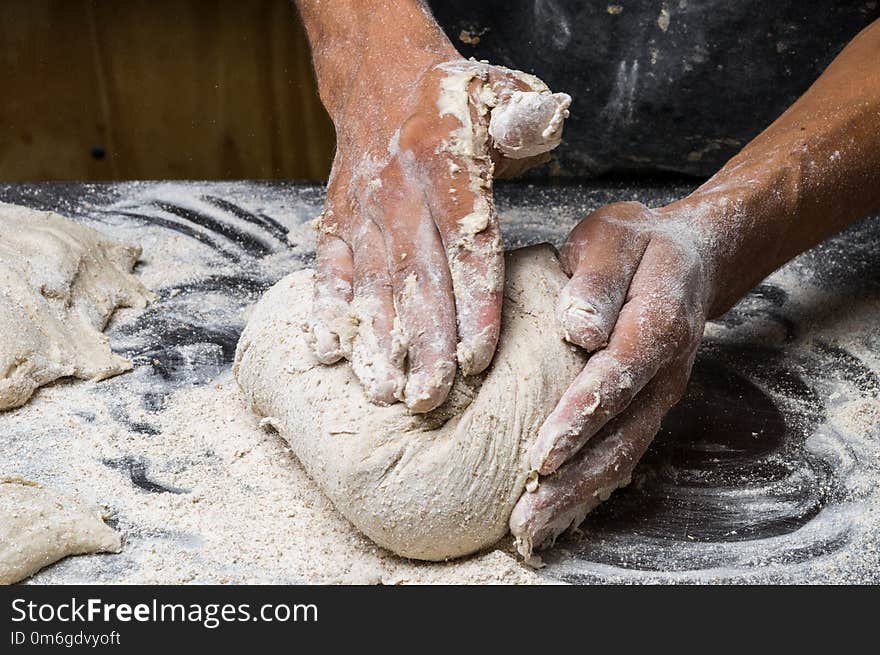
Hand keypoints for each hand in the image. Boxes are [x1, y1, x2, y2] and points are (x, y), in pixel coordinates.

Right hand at [311, 58, 569, 411]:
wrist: (378, 75)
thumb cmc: (453, 102)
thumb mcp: (498, 94)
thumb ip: (523, 116)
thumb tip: (542, 122)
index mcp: (445, 161)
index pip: (466, 243)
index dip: (473, 304)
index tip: (477, 358)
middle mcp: (397, 190)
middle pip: (416, 278)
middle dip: (424, 343)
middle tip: (430, 399)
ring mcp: (360, 208)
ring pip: (369, 284)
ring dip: (374, 341)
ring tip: (383, 392)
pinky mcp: (334, 219)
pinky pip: (326, 270)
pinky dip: (325, 311)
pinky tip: (328, 353)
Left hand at [510, 201, 712, 554]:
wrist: (685, 257)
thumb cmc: (638, 245)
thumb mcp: (615, 236)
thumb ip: (597, 277)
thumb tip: (579, 326)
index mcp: (657, 321)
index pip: (619, 375)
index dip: (582, 417)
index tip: (543, 453)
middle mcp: (665, 370)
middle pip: (622, 434)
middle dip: (574, 479)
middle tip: (526, 514)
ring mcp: (659, 395)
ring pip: (623, 455)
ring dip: (578, 496)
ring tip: (532, 527)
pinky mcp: (646, 408)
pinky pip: (622, 454)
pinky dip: (590, 487)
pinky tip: (556, 512)